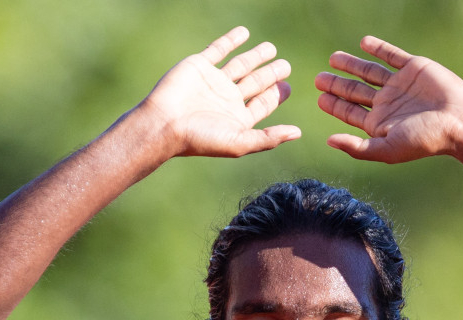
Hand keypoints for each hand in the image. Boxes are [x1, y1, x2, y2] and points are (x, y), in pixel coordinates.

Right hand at [138, 27, 299, 158]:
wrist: (164, 124)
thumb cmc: (200, 139)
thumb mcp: (239, 143)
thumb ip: (269, 138)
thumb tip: (298, 133)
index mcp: (237, 118)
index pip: (263, 104)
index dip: (276, 95)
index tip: (287, 86)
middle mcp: (227, 99)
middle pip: (255, 83)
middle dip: (270, 74)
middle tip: (285, 66)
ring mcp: (214, 81)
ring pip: (240, 65)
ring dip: (255, 56)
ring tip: (271, 48)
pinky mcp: (200, 65)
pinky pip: (218, 49)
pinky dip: (231, 40)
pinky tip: (243, 33)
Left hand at [314, 36, 462, 164]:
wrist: (459, 121)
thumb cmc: (424, 140)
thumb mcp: (386, 149)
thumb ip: (357, 147)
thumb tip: (328, 141)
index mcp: (380, 123)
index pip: (351, 112)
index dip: (335, 105)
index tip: (319, 97)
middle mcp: (388, 104)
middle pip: (356, 91)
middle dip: (337, 84)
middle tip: (319, 79)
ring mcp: (400, 85)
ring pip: (370, 72)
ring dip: (352, 64)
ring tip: (334, 58)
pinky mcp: (414, 68)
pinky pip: (392, 55)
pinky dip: (378, 48)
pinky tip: (363, 43)